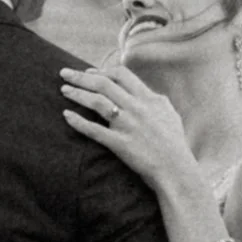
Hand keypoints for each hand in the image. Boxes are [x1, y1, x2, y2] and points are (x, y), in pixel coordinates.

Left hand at [61, 61, 200, 196]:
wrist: (177, 170)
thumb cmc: (175, 145)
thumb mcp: (170, 115)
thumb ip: (156, 101)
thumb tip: (148, 93)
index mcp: (149, 99)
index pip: (121, 75)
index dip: (101, 70)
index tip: (88, 72)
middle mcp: (137, 108)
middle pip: (104, 84)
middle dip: (81, 76)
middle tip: (64, 73)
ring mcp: (128, 126)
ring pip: (97, 102)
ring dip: (77, 94)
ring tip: (64, 90)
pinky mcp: (120, 144)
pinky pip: (94, 130)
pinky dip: (78, 122)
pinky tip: (66, 115)